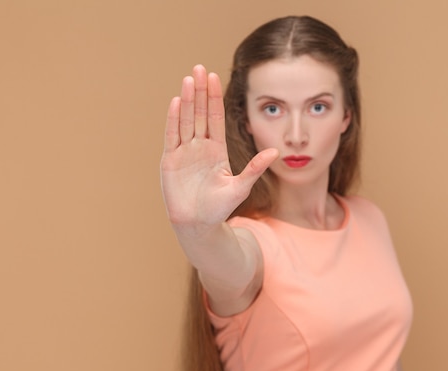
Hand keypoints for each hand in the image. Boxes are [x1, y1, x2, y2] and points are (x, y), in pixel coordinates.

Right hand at [160, 65, 277, 228]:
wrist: (198, 225)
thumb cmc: (220, 208)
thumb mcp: (241, 187)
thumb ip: (255, 168)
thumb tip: (276, 152)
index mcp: (216, 150)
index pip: (215, 118)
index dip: (214, 97)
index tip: (214, 76)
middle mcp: (199, 147)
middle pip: (199, 113)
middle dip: (199, 91)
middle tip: (199, 68)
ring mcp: (184, 152)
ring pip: (186, 120)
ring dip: (187, 100)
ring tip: (188, 79)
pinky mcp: (170, 161)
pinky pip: (172, 136)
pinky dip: (173, 119)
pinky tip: (176, 102)